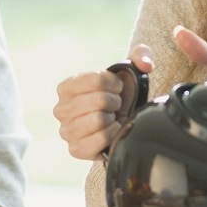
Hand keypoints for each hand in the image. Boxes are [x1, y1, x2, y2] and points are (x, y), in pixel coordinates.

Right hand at [53, 44, 153, 160]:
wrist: (118, 122)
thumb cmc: (119, 95)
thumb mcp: (129, 71)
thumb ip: (141, 56)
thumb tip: (145, 64)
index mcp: (65, 88)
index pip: (96, 80)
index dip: (114, 83)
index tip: (117, 88)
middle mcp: (60, 109)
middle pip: (98, 100)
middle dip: (114, 102)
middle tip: (115, 105)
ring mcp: (66, 131)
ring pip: (98, 120)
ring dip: (113, 118)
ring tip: (112, 117)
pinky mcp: (75, 150)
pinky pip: (99, 140)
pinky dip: (111, 134)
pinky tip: (111, 130)